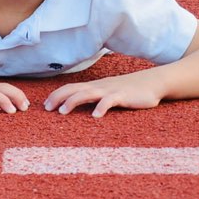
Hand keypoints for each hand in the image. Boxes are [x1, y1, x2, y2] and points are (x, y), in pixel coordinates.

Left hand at [43, 71, 164, 117]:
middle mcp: (100, 86)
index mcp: (95, 86)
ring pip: (88, 93)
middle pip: (74, 89)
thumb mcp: (109, 93)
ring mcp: (110, 90)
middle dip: (58, 97)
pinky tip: (95, 116)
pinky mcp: (123, 96)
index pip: (71, 87)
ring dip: (73, 101)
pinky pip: (110, 101)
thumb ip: (96, 98)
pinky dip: (101, 107)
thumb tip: (81, 106)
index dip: (57, 95)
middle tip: (46, 109)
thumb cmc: (129, 90)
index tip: (45, 105)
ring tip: (63, 111)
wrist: (153, 82)